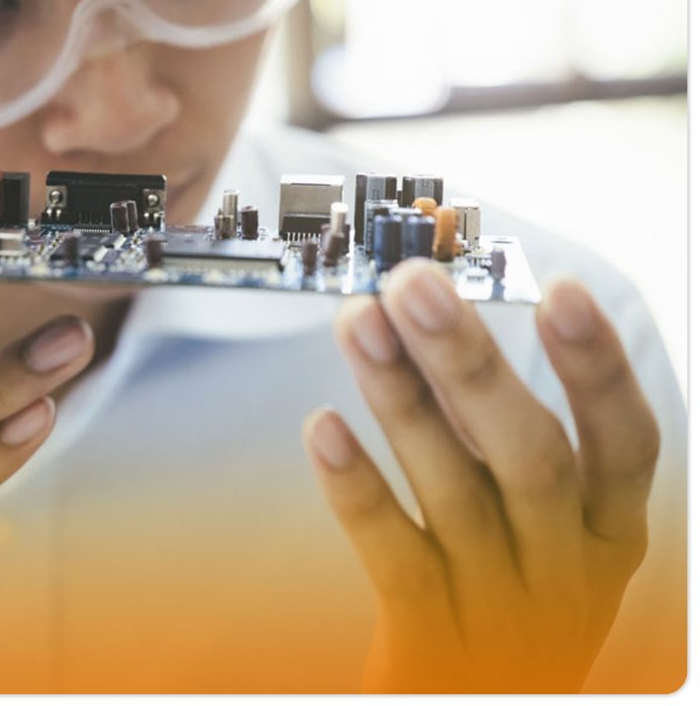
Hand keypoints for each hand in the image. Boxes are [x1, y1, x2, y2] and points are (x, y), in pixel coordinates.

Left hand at [302, 259, 658, 692]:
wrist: (484, 703)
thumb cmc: (511, 597)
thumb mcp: (535, 527)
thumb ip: (491, 439)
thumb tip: (439, 334)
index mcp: (606, 532)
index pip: (624, 442)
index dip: (597, 367)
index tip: (558, 290)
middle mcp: (565, 568)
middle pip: (529, 454)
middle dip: (470, 360)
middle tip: (414, 285)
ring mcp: (501, 609)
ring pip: (454, 491)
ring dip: (402, 397)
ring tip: (358, 322)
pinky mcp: (432, 642)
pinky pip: (395, 557)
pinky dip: (360, 489)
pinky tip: (324, 427)